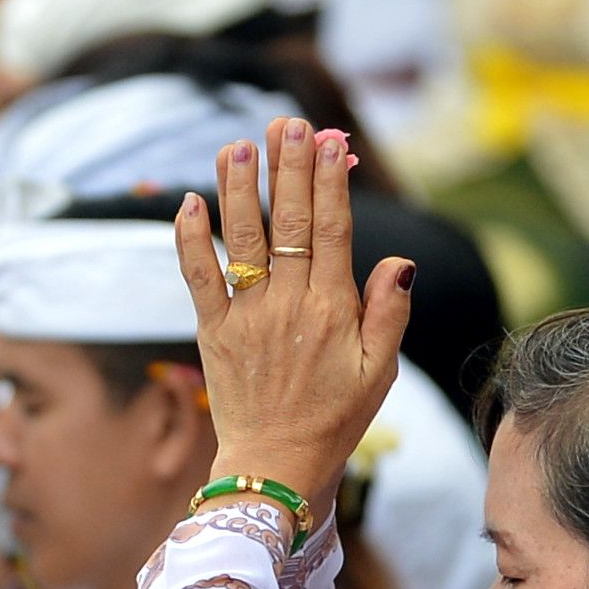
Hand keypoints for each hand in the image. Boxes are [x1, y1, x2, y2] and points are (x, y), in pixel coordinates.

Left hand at [174, 118, 412, 514]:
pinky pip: (199, 278)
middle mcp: (289, 305)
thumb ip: (390, 311)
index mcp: (334, 309)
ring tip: (239, 144)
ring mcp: (247, 316)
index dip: (330, 182)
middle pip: (290, 223)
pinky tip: (188, 201)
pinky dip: (190, 240)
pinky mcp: (212, 332)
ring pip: (243, 240)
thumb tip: (400, 259)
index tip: (330, 140)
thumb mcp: (381, 370)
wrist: (277, 464)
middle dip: (289, 169)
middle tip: (287, 123)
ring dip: (240, 188)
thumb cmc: (335, 417)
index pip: (333, 230)